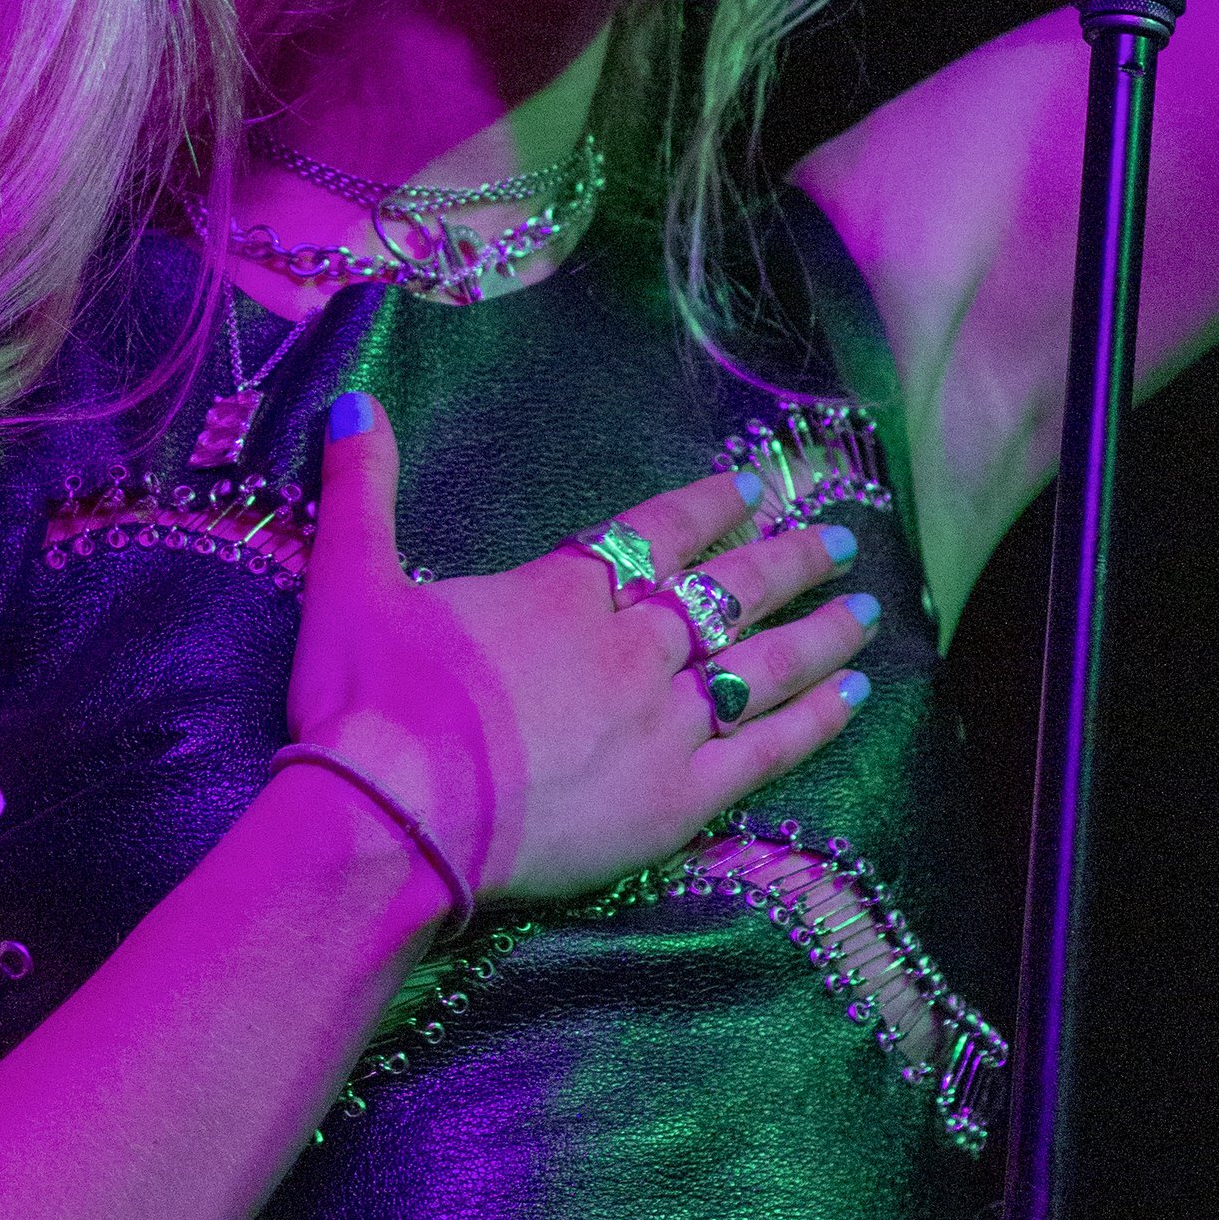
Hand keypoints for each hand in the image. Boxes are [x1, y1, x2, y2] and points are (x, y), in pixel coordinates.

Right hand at [283, 400, 875, 908]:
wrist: (393, 821)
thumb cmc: (369, 703)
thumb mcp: (352, 580)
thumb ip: (362, 487)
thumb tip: (353, 398)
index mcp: (564, 593)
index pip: (657, 533)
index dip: (710, 506)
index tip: (755, 487)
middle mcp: (630, 646)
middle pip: (728, 593)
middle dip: (787, 562)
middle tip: (838, 543)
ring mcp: (661, 723)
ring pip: (761, 665)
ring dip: (819, 634)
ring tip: (866, 612)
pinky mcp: (675, 802)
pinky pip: (765, 753)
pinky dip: (814, 722)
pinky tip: (853, 700)